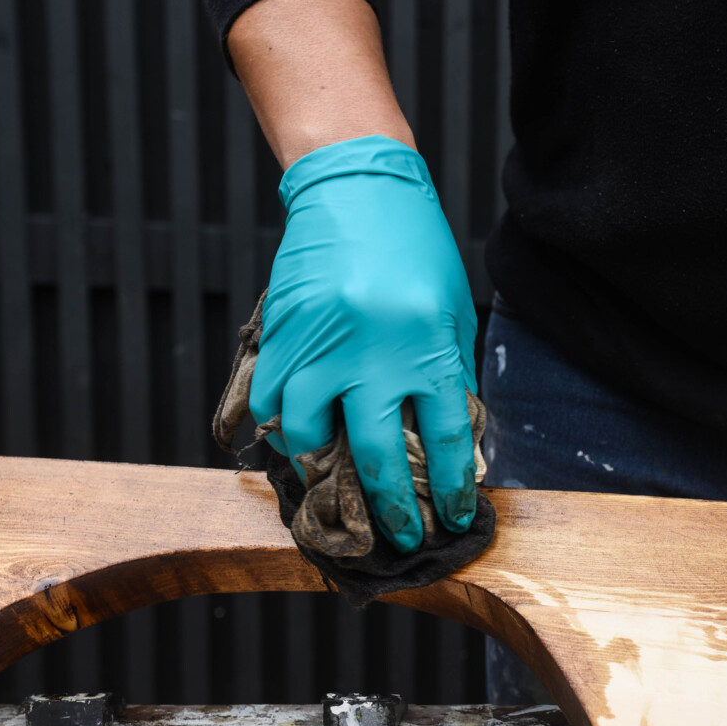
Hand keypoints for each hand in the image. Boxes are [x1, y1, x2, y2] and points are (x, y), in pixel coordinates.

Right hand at [250, 133, 478, 552]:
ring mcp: (322, 346)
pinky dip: (285, 427)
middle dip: (393, 509)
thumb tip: (450, 443)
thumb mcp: (451, 312)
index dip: (452, 489)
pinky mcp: (284, 335)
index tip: (453, 518)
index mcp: (428, 346)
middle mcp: (374, 353)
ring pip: (310, 437)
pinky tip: (302, 433)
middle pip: (379, 456)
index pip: (446, 439)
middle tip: (402, 535)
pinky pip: (273, 403)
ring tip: (341, 477)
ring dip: (326, 469)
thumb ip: (447, 374)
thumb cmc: (416, 250)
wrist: (358, 190)